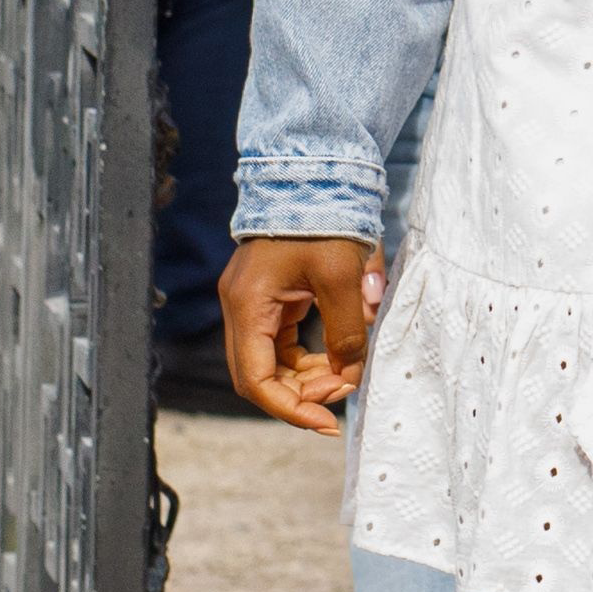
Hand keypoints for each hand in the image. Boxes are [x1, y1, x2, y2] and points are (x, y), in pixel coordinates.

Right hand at [219, 235, 375, 433]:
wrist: (315, 170)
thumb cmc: (325, 218)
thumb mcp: (342, 277)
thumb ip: (347, 330)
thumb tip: (351, 374)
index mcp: (248, 305)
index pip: (256, 380)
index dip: (290, 409)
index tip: (328, 421)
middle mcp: (241, 307)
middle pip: (260, 376)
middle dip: (300, 394)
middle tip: (344, 392)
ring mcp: (253, 300)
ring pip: (271, 361)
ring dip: (305, 376)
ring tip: (345, 375)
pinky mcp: (271, 294)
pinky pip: (281, 341)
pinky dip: (305, 356)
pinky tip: (336, 358)